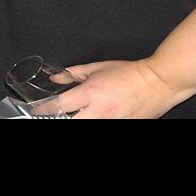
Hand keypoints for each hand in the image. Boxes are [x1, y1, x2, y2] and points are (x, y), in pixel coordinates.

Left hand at [33, 59, 185, 118]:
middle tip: (58, 115)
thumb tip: (57, 78)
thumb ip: (74, 74)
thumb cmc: (131, 73)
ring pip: (86, 126)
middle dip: (61, 119)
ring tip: (82, 114)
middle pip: (70, 123)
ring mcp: (111, 121)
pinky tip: (95, 117)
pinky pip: (105, 127)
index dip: (43, 110)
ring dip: (81, 120)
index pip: (58, 106)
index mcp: (90, 93)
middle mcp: (99, 110)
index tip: (36, 111)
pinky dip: (97, 122)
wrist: (159, 82)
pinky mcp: (123, 127)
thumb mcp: (99, 68)